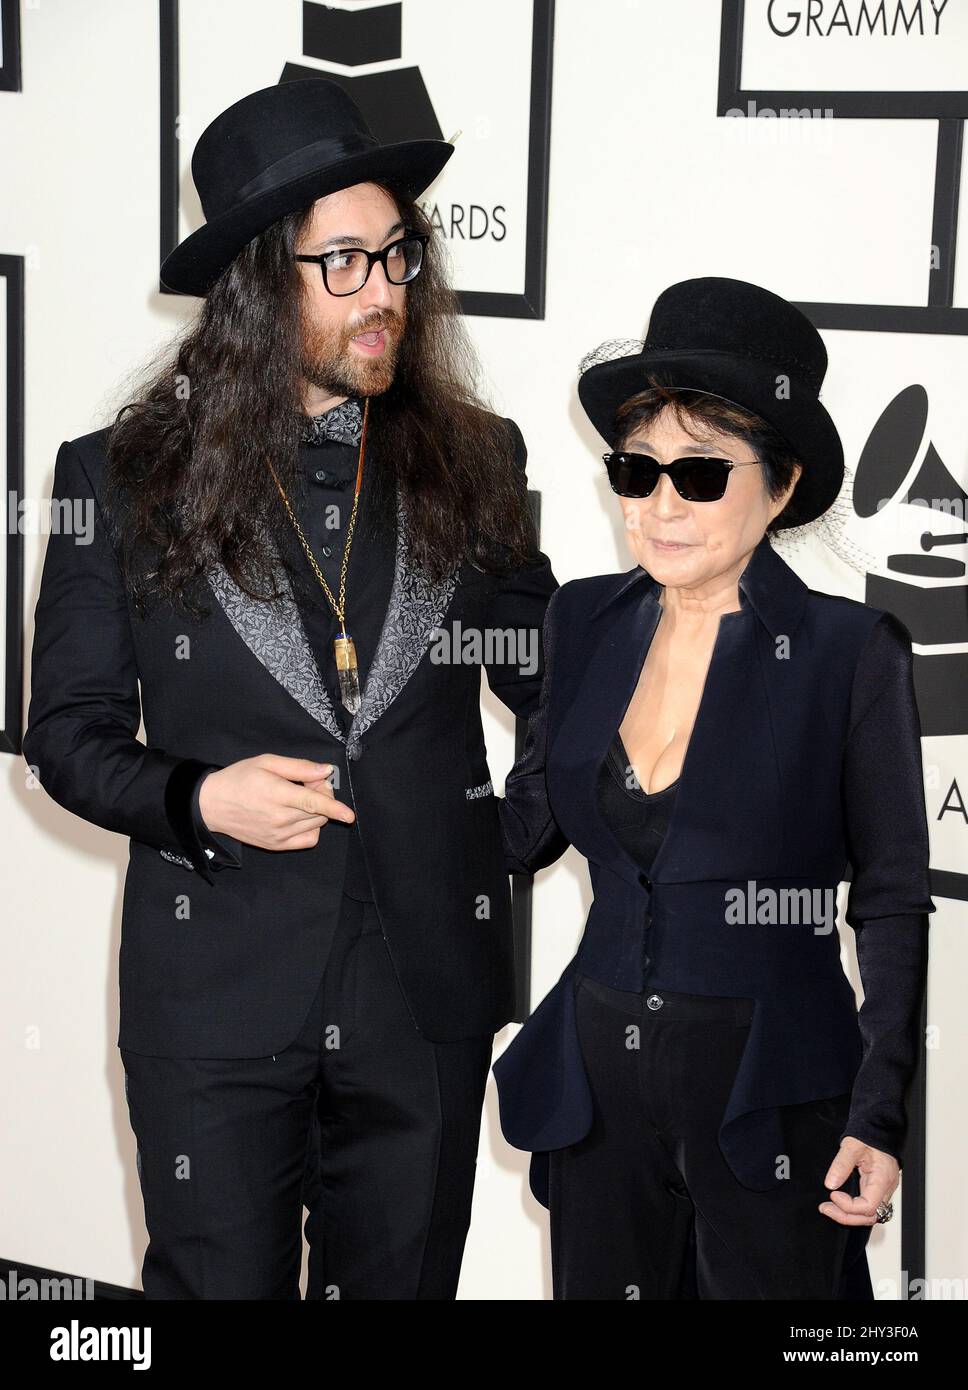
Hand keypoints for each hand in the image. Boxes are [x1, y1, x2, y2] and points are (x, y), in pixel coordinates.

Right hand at [197, 754, 354, 851]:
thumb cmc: (239, 779)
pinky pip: (307, 840)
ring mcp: (278, 835)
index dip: (334, 808)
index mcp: (277, 795)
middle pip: (319, 813)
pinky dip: (312, 828)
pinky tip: (300, 816)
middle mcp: (279, 819)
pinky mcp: (276, 845)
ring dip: (317, 811)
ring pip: (316, 825)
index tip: (349, 815)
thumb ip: (299, 767)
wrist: (212, 805)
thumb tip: (325, 770)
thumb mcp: (266, 762)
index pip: (313, 804)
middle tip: (309, 783)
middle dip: (322, 795)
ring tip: (300, 798)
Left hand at [818, 1137, 898, 1224]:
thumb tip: (830, 1184)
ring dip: (848, 1215)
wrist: (878, 1126)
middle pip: (870, 1216)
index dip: (848, 1206)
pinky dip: (853, 1209)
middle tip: (825, 1208)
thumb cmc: (869, 1134)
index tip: (832, 1194)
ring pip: (869, 1214)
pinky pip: (868, 1206)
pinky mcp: (878, 1187)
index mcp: (882, 1179)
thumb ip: (841, 1165)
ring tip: (829, 1208)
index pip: (868, 1206)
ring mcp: (883, 1189)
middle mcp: (886, 1188)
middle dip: (846, 1216)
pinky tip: (840, 1203)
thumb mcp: (852, 1145)